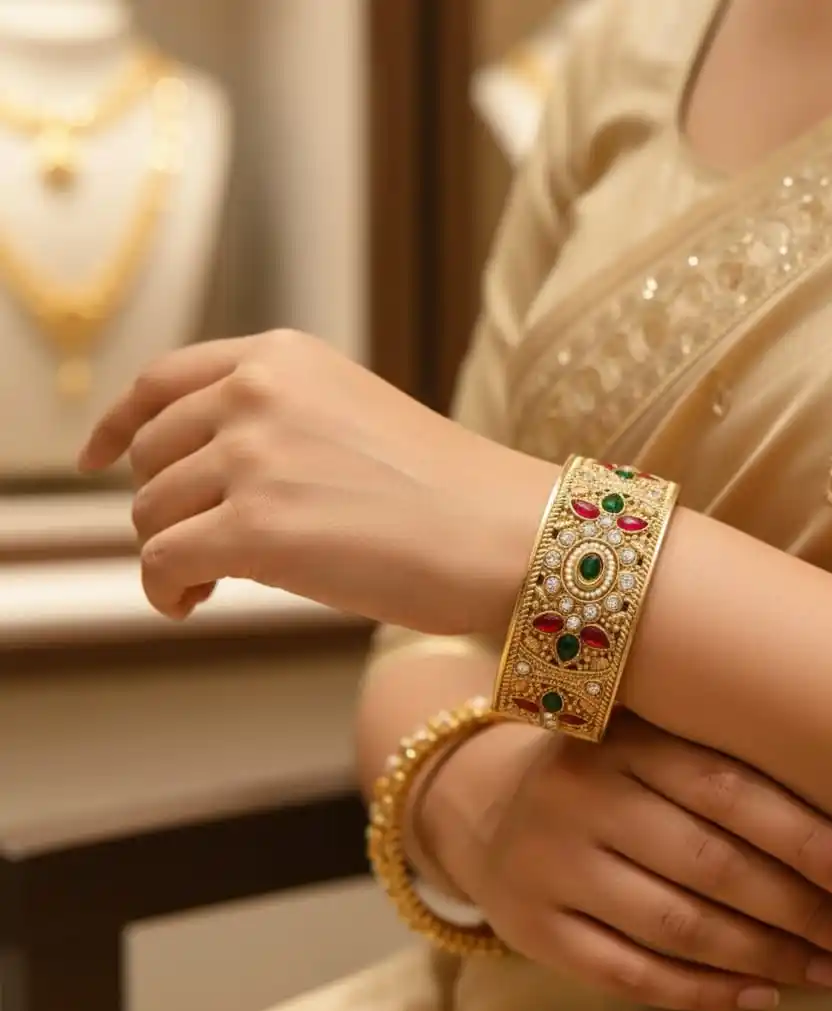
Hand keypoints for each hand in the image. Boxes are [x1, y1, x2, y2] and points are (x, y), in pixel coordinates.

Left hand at [78, 331, 553, 629]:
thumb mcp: (350, 418)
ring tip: (213, 579)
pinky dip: (164, 590)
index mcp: (282, 357)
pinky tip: (194, 603)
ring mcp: (255, 456)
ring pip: (150, 512)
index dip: (116, 425)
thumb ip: (273, 423)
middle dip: (166, 506)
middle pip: (150, 456)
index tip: (96, 458)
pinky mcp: (257, 528)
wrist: (507, 532)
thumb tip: (196, 477)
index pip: (161, 382)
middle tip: (205, 547)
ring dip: (171, 551)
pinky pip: (161, 562)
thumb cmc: (445, 491)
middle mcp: (258, 392)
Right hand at [420, 713, 831, 1010]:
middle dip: (800, 909)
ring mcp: (552, 865)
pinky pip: (632, 974)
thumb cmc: (603, 773)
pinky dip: (705, 993)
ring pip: (677, 925)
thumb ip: (720, 765)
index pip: (725, 788)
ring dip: (766, 956)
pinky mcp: (536, 927)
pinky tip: (760, 995)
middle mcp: (581, 797)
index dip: (804, 838)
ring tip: (829, 969)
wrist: (492, 808)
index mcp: (620, 738)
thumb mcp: (645, 740)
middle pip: (708, 862)